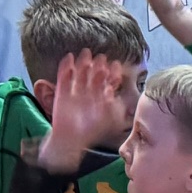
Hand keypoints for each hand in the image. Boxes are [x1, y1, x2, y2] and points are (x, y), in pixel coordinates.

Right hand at [38, 48, 128, 164]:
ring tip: (86, 53)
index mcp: (100, 98)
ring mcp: (75, 91)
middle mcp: (89, 93)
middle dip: (98, 66)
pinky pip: (64, 76)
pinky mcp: (62, 91)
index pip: (107, 82)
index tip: (115, 65)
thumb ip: (118, 109)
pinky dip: (65, 67)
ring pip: (80, 74)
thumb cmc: (91, 131)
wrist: (70, 139)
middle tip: (102, 57)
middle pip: (94, 75)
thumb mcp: (109, 120)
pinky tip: (69, 57)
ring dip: (83, 63)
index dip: (111, 74)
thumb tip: (129, 100)